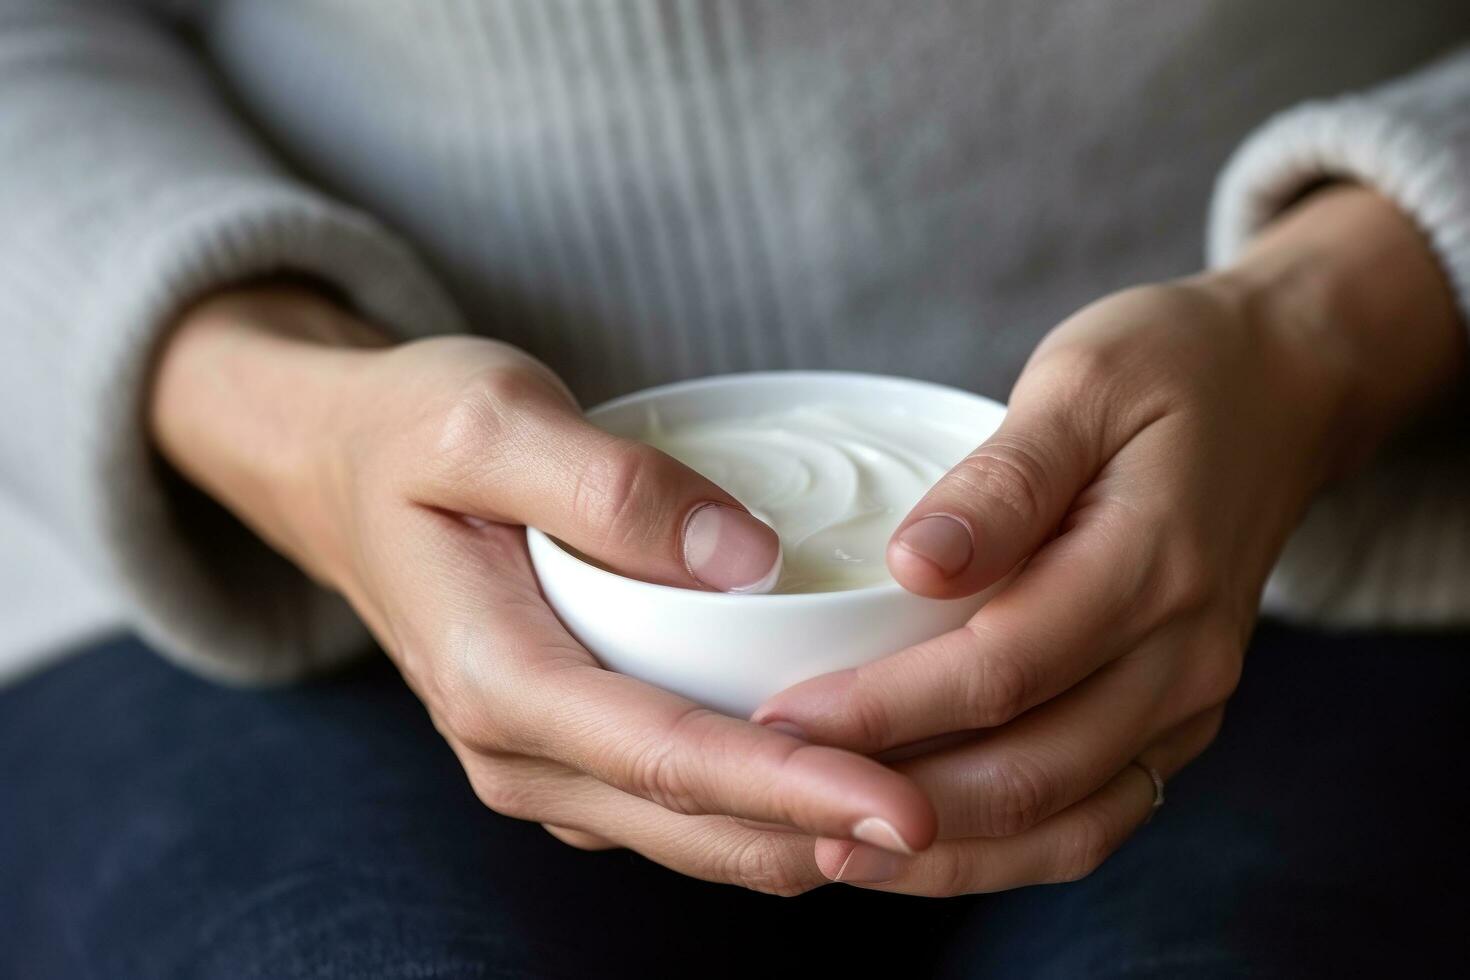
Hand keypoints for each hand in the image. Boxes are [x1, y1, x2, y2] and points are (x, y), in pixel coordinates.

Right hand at [149, 284, 936, 894]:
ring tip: (937, 810)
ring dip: (808, 838)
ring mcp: (542, 765)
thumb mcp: (491, 421)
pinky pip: (680, 809)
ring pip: (696, 837)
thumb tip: (747, 561)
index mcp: (493, 677)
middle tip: (967, 815)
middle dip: (828, 835)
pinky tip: (849, 783)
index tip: (908, 805)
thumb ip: (608, 488)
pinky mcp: (570, 753)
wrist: (340, 469)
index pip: (666, 757)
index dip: (792, 789)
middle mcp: (515, 750)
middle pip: (695, 824)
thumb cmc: (412, 433)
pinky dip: (767, 812)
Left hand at [753, 185, 1464, 893]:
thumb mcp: (1081, 381)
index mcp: (1152, 564)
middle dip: (897, 801)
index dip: (883, 711)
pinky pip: (1092, 817)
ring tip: (837, 851)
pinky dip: (1005, 848)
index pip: (1000, 671)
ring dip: (948, 853)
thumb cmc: (1170, 371)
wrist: (1285, 392)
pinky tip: (921, 841)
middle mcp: (1183, 656)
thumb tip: (913, 565)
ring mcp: (1189, 701)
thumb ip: (1003, 480)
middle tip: (783, 802)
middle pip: (1030, 772)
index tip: (781, 719)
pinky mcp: (1176, 721)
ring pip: (1065, 824)